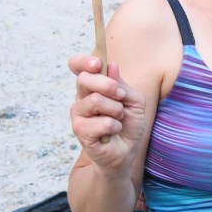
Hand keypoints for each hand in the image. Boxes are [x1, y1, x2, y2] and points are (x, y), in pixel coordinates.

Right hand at [69, 54, 146, 171]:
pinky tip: (113, 131)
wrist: (127, 150)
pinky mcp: (80, 131)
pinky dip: (115, 126)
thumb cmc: (129, 123)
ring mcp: (78, 114)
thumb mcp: (134, 100)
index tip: (97, 63)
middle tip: (121, 96)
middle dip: (109, 85)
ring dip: (116, 110)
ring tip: (118, 118)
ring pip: (95, 100)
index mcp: (93, 86)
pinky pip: (101, 122)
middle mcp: (82, 97)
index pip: (77, 66)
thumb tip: (112, 65)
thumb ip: (122, 84)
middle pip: (84, 79)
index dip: (83, 62)